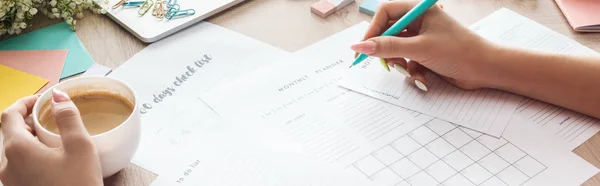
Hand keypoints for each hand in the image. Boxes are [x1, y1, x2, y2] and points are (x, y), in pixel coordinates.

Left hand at [0, 89, 102, 185]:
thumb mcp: (80, 147)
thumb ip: (68, 117)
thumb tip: (59, 97)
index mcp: (17, 149)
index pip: (8, 114)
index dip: (25, 102)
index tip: (41, 100)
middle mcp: (6, 165)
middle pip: (10, 133)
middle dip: (30, 121)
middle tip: (52, 118)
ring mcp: (10, 181)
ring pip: (15, 151)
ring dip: (32, 140)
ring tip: (56, 140)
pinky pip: (20, 167)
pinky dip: (32, 157)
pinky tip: (54, 161)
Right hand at [351, 0, 497, 89]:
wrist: (485, 70)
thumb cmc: (459, 51)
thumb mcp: (418, 49)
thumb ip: (387, 47)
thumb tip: (360, 47)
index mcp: (419, 10)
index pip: (385, 13)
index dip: (372, 30)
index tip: (363, 48)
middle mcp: (419, 22)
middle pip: (388, 33)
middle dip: (386, 50)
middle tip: (384, 63)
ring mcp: (422, 38)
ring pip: (395, 49)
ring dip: (399, 63)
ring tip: (409, 70)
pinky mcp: (425, 54)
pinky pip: (406, 61)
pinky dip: (411, 70)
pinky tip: (422, 77)